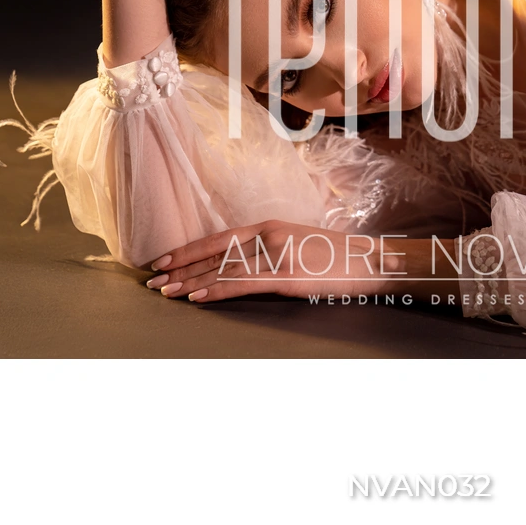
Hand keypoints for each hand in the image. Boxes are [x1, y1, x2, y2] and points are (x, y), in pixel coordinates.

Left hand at [145, 220, 415, 301]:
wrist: (373, 261)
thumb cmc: (340, 256)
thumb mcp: (302, 244)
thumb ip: (274, 249)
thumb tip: (247, 263)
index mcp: (272, 226)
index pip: (220, 238)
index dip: (189, 249)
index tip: (164, 258)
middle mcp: (270, 237)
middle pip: (215, 254)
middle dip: (181, 267)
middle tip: (152, 279)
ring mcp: (278, 256)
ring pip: (223, 271)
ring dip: (190, 282)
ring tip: (163, 291)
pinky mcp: (287, 277)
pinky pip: (243, 285)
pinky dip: (216, 292)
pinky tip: (196, 298)